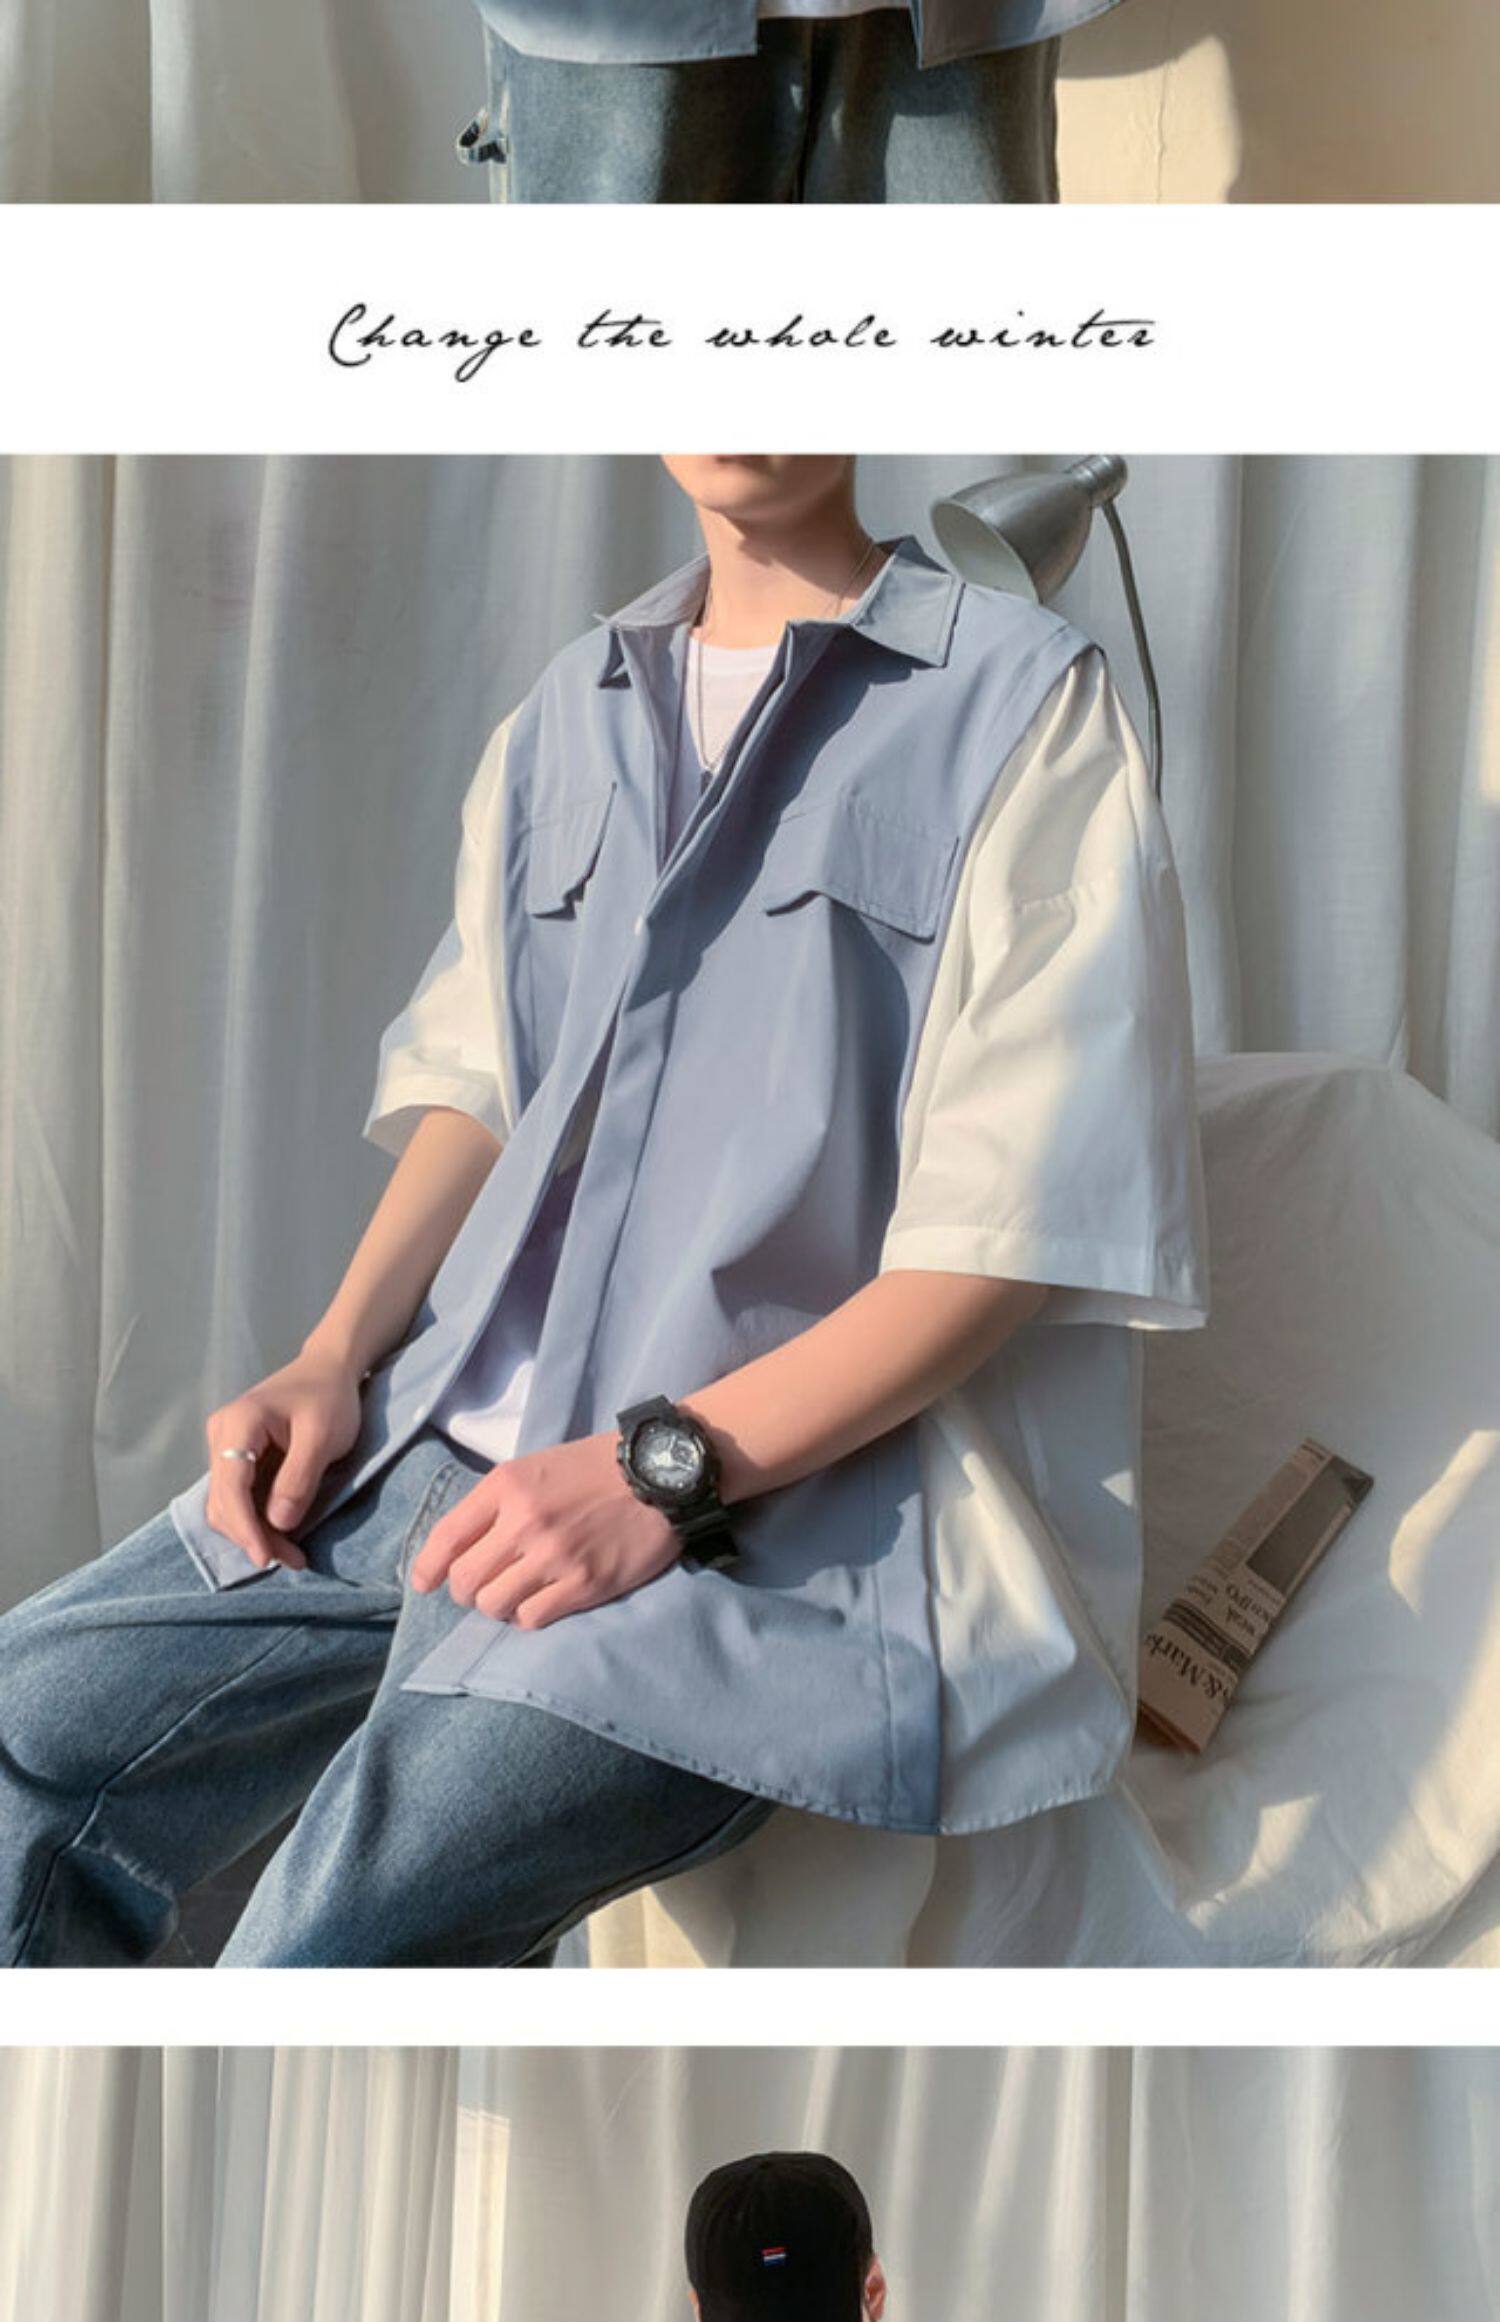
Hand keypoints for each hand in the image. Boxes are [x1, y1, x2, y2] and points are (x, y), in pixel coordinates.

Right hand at [204, 1346, 363, 1570]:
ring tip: (292, 1554)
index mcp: (239, 1424)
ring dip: (255, 1533)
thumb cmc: (330, 1397)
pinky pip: (238, 1496)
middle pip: (224, 1501)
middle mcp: (221, 1435)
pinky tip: (282, 1534)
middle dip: (254, 1536)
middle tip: (293, 1561)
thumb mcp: (324, 1437)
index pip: (231, 1487)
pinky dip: (257, 1519)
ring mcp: (224, 1446)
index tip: (266, 1558)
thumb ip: (299, 1479)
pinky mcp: (236, 1457)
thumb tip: (278, 1524)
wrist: (329, 1369)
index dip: (245, 1528)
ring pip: (227, 1504)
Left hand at [409, 1431, 678, 1629]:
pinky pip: (531, 1619)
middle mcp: (523, 1521)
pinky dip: (528, 1616)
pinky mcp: (584, 1584)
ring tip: (516, 1594)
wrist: (660, 1475)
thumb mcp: (535, 1467)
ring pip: (493, 1605)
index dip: (427, 1568)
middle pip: (465, 1580)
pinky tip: (542, 1601)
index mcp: (506, 1486)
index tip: (424, 1584)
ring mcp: (554, 1556)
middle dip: (466, 1591)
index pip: (446, 1537)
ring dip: (498, 1605)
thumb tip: (459, 1547)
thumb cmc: (594, 1469)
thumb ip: (497, 1502)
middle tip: (483, 1587)